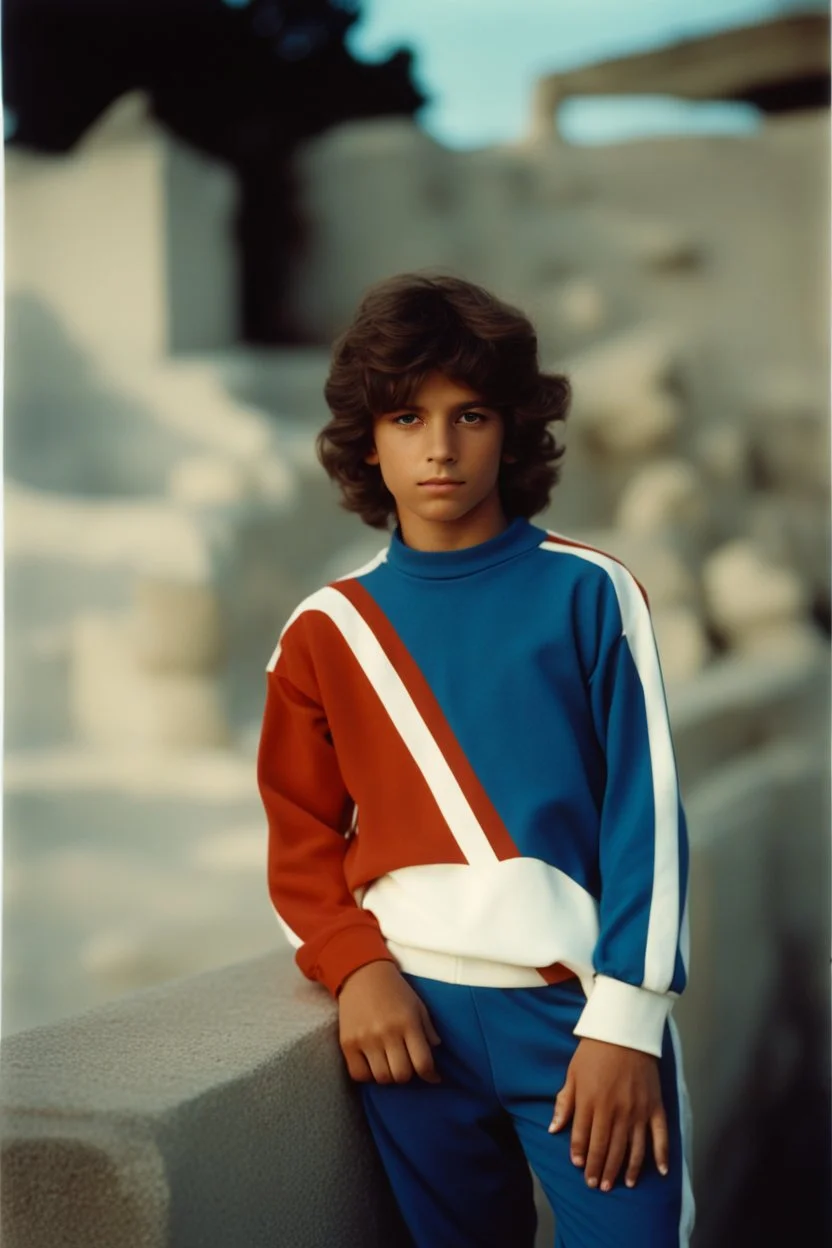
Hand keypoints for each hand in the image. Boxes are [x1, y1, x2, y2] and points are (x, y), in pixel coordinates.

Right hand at [337, 960, 441, 1084]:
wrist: (361, 972)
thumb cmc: (394, 989)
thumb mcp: (417, 1005)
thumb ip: (428, 1029)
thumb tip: (435, 1051)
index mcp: (408, 1023)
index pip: (423, 1063)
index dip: (430, 1075)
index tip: (432, 1076)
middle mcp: (387, 1033)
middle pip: (402, 1075)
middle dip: (408, 1075)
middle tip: (407, 1066)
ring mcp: (365, 1039)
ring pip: (382, 1078)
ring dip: (389, 1076)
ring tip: (389, 1065)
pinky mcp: (347, 1043)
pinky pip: (358, 1074)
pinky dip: (368, 1075)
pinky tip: (372, 1065)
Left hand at [549, 1037, 668, 1191]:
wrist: (624, 1032)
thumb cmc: (594, 1052)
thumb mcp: (573, 1074)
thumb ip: (565, 1103)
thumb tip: (553, 1129)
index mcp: (591, 1103)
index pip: (584, 1137)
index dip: (581, 1155)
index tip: (580, 1168)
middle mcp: (614, 1111)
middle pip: (607, 1148)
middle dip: (601, 1169)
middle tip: (598, 1186)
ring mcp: (637, 1111)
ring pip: (631, 1149)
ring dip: (625, 1169)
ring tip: (620, 1184)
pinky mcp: (654, 1107)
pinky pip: (660, 1136)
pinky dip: (661, 1156)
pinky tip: (659, 1172)